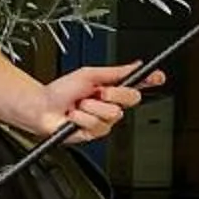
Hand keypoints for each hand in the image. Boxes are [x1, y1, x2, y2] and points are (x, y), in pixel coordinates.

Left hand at [38, 64, 160, 139]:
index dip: (150, 80)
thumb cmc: (60, 91)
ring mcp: (105, 120)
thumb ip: (114, 72)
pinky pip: (97, 125)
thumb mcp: (88, 75)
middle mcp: (112, 104)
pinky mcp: (95, 133)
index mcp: (112, 88)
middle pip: (132, 98)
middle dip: (113, 93)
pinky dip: (81, 118)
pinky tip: (73, 117)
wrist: (41, 108)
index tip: (157, 77)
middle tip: (96, 92)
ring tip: (78, 106)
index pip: (138, 84)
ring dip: (91, 107)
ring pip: (113, 114)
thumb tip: (136, 65)